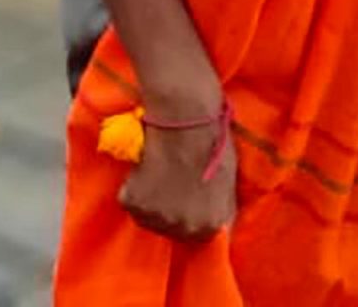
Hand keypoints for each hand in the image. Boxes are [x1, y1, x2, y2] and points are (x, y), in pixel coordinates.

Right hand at [115, 98, 236, 244]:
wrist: (185, 120)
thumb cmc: (212, 143)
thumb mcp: (228, 184)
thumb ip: (221, 208)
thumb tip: (218, 222)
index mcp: (213, 225)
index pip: (199, 237)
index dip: (190, 217)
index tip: (184, 202)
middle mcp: (187, 228)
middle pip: (171, 230)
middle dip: (168, 212)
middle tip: (166, 185)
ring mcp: (160, 217)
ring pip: (147, 218)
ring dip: (147, 201)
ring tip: (154, 175)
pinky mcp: (136, 202)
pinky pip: (128, 202)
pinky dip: (130, 188)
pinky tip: (142, 168)